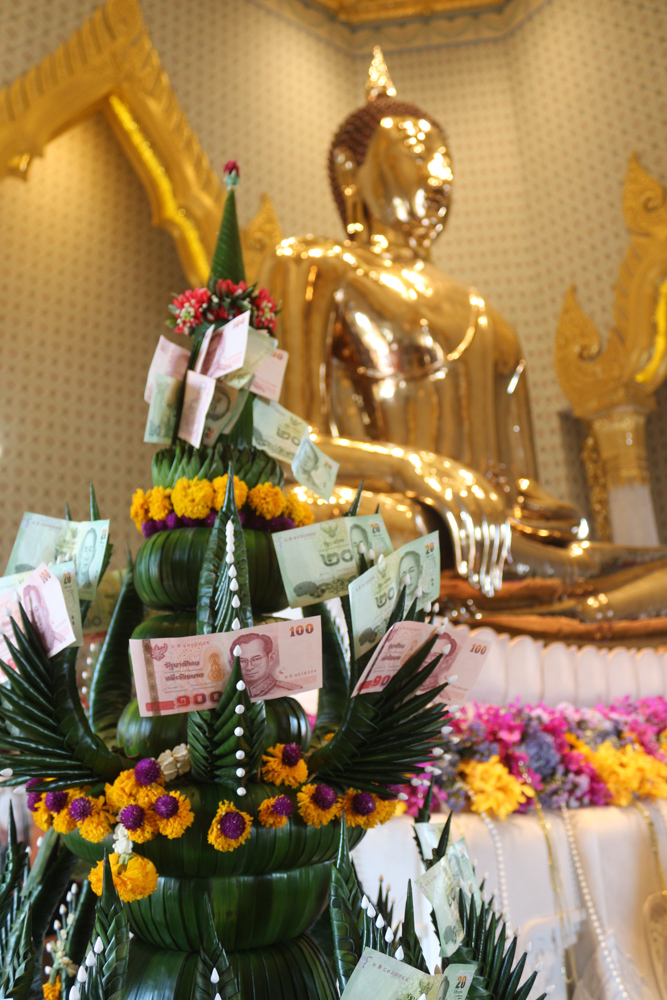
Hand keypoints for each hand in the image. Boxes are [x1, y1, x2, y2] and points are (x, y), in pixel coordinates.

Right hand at [311, 435, 509, 595]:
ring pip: (479, 533)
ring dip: (479, 561)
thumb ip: (471, 506)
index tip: (498, 571)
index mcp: (483, 486)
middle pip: (493, 531)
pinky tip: (461, 569)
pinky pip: (460, 529)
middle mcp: (477, 488)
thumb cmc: (426, 482)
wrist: (403, 462)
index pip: (502, 524)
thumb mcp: (453, 490)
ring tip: (475, 582)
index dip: (501, 549)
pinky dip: (463, 551)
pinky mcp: (444, 497)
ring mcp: (461, 491)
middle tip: (489, 586)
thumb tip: (483, 532)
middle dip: (492, 562)